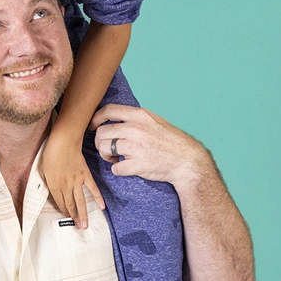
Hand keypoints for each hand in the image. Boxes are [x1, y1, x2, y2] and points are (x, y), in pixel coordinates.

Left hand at [43, 131, 104, 228]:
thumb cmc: (51, 153)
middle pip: (70, 205)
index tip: (66, 216)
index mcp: (54, 185)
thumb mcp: (44, 168)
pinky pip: (92, 188)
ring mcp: (76, 181)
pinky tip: (102, 207)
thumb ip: (49, 180)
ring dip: (83, 214)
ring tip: (85, 225)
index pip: (59, 202)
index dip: (63, 210)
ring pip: (80, 201)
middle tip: (78, 227)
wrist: (64, 142)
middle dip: (73, 217)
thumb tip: (52, 188)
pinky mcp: (85, 175)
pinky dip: (98, 197)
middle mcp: (65, 186)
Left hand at [89, 104, 205, 187]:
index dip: (95, 118)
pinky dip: (117, 170)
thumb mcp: (155, 120)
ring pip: (104, 148)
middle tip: (107, 148)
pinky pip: (115, 168)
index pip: (108, 110)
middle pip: (101, 132)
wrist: (188, 161)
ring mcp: (136, 147)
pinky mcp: (137, 165)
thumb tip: (114, 117)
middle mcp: (136, 129)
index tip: (92, 126)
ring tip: (114, 158)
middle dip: (100, 142)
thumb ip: (135, 118)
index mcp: (140, 115)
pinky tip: (125, 168)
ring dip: (106, 155)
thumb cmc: (171, 141)